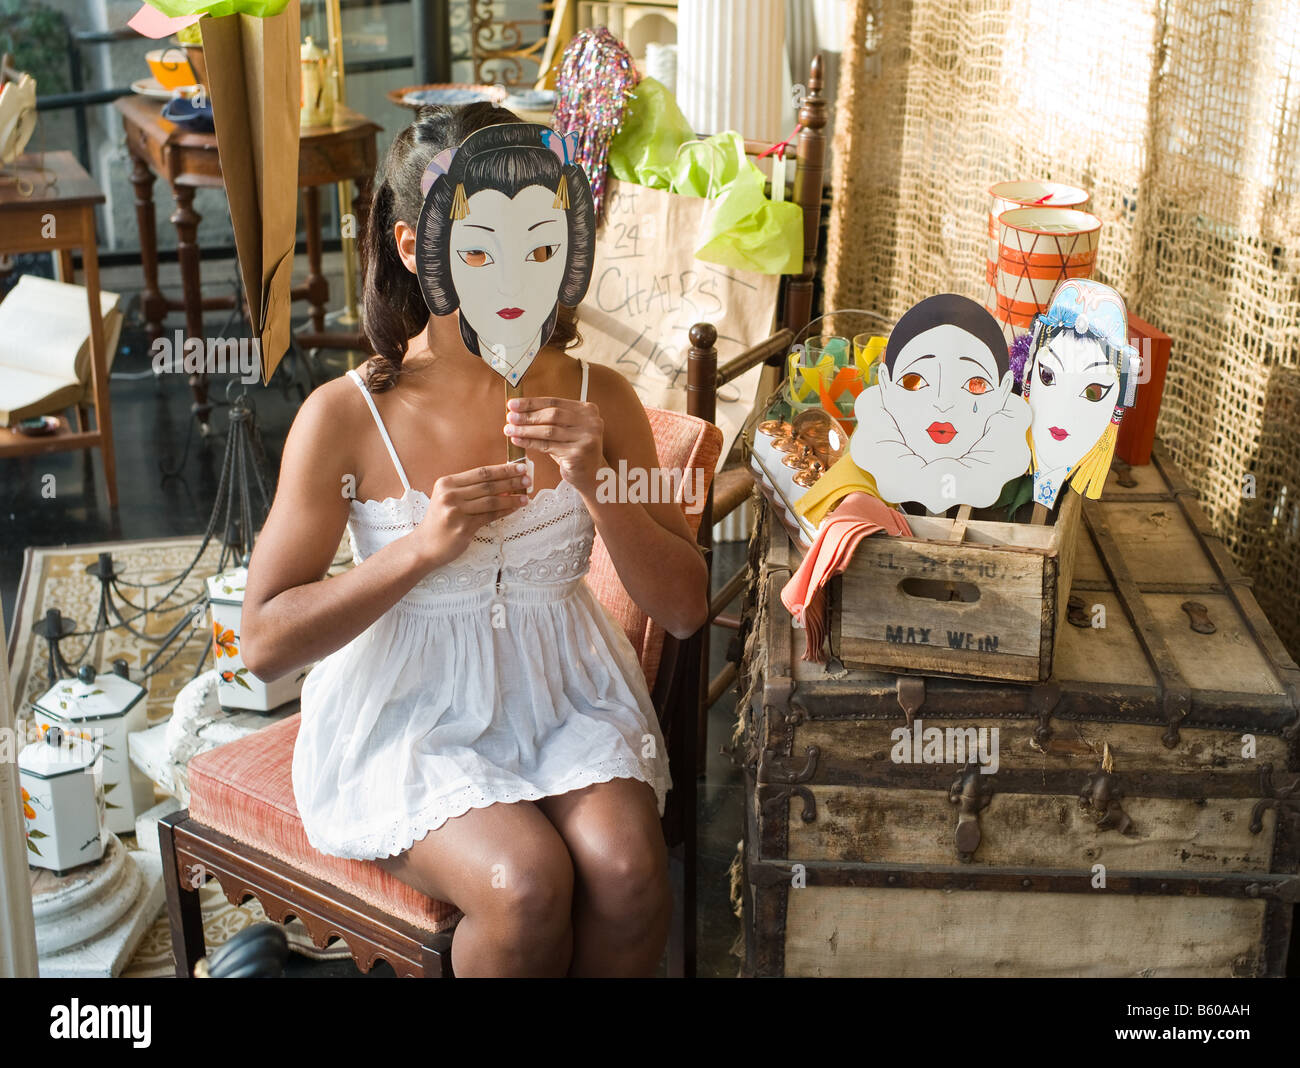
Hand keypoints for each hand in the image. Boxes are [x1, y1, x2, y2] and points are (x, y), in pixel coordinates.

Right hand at [413, 461, 530, 568]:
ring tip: (525, 497)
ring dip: (511, 498)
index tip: (519, 468)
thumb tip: (503, 482)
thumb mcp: (448, 498)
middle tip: (528, 480)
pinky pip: (489, 516)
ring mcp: (456, 512)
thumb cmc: (440, 520)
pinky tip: (515, 508)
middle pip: (487, 485)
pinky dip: (504, 511)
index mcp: (447, 483)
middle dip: (511, 481)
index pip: (480, 472)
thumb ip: (471, 489)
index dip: (502, 469)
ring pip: (491, 501)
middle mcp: (450, 495)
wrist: (425, 545)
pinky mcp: (463, 528)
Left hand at [503, 395, 604, 495]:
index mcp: (588, 410)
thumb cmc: (574, 450)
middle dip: (527, 416)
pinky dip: (530, 443)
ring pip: (548, 431)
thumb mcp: (567, 430)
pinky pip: (547, 446)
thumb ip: (550, 419)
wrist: (593, 475)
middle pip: (552, 415)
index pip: (555, 402)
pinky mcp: (577, 454)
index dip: (532, 402)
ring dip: (525, 430)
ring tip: (509, 429)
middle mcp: (590, 422)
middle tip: (510, 417)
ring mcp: (586, 438)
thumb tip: (519, 411)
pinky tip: (518, 440)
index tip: (513, 404)